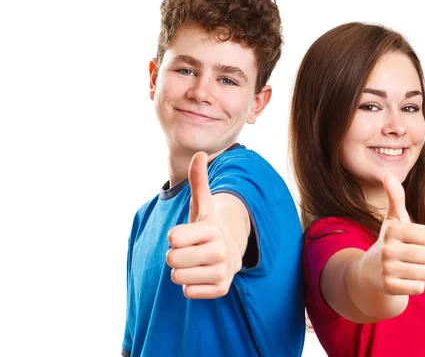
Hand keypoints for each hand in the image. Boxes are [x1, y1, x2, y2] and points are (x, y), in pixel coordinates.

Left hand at [166, 152, 240, 298]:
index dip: (174, 236)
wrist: (230, 252)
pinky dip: (191, 286)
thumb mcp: (202, 206)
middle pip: (172, 260)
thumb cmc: (207, 228)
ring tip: (196, 263)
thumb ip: (198, 181)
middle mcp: (220, 251)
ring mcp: (222, 271)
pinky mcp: (221, 289)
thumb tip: (200, 153)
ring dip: (182, 271)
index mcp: (212, 229)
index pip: (172, 238)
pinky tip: (202, 275)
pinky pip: (188, 293)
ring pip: (177, 277)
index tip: (186, 234)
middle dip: (176, 255)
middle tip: (190, 250)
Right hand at [376, 172, 424, 295]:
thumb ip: (396, 198)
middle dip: (423, 257)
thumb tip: (388, 174)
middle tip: (409, 256)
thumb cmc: (389, 242)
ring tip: (405, 267)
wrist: (368, 273)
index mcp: (392, 230)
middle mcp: (387, 249)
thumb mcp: (393, 220)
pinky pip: (419, 288)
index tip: (412, 240)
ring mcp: (387, 269)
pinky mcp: (389, 287)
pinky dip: (414, 285)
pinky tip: (401, 280)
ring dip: (419, 272)